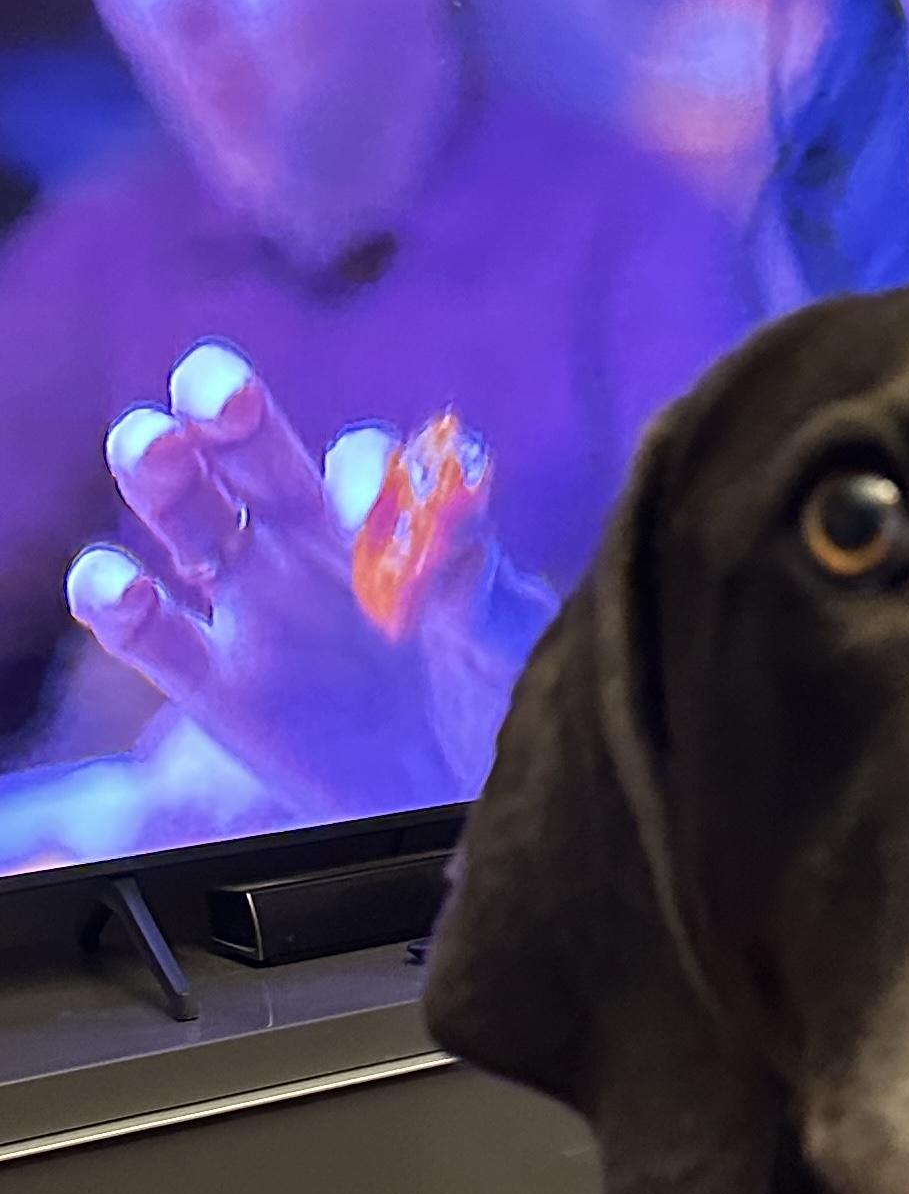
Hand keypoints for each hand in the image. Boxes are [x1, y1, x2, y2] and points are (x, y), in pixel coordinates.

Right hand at [67, 350, 547, 817]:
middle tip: (218, 396)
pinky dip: (113, 598)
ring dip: (156, 468)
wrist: (466, 796)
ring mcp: (250, 605)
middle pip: (247, 449)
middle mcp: (304, 541)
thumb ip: (483, 588)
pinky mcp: (212, 682)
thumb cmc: (501, 702)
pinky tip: (121, 589)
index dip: (360, 476)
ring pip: (183, 514)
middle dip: (223, 406)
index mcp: (386, 517)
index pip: (358, 462)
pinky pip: (146, 631)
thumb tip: (454, 530)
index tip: (369, 516)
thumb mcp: (512, 645)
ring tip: (150, 449)